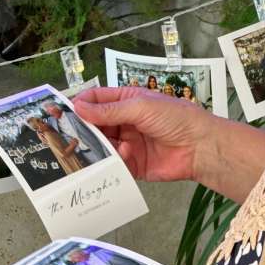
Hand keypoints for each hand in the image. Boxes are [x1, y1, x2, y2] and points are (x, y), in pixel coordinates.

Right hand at [73, 87, 214, 182]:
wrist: (200, 147)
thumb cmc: (176, 118)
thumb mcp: (140, 107)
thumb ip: (109, 110)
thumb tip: (79, 107)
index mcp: (127, 101)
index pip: (96, 100)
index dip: (81, 104)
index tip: (64, 112)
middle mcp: (125, 121)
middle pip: (95, 124)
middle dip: (85, 129)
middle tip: (71, 134)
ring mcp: (128, 143)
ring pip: (102, 145)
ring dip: (100, 145)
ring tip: (102, 144)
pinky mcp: (133, 164)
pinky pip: (114, 164)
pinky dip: (114, 160)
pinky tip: (124, 153)